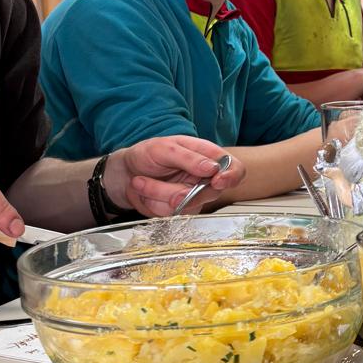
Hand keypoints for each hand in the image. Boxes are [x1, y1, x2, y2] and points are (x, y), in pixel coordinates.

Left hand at [108, 137, 245, 215]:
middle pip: (209, 193)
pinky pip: (170, 214)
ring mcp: (194, 196)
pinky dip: (151, 202)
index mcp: (208, 157)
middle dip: (177, 191)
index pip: (235, 169)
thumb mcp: (165, 147)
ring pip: (184, 206)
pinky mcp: (180, 211)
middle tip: (148, 180)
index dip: (232, 176)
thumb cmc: (148, 154)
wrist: (127, 172)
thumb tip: (212, 168)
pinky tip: (144, 191)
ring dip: (155, 193)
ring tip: (140, 181)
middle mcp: (205, 178)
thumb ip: (189, 157)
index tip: (216, 181)